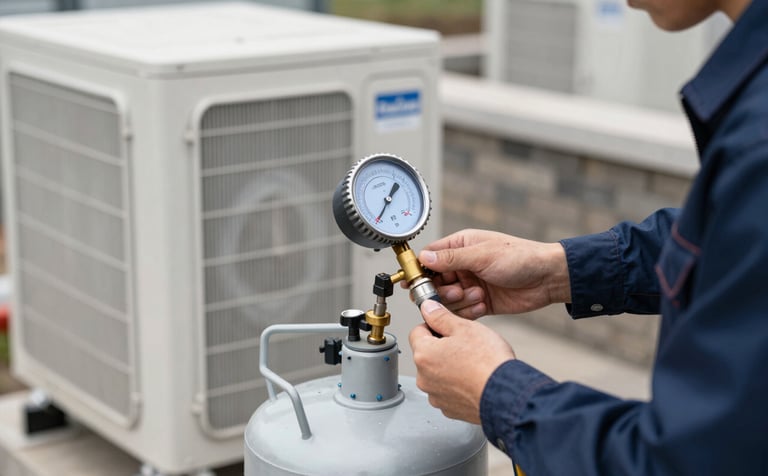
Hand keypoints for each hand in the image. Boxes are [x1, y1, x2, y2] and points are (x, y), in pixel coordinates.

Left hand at [409, 299, 514, 423]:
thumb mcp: (465, 327)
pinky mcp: (449, 409)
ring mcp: (436, 396)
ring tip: (472, 364)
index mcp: (424, 355)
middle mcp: (424, 378)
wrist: (507, 395)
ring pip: (437, 374)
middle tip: (466, 345)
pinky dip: (458, 385)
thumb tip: (428, 309)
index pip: (417, 331)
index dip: (434, 325)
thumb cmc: (488, 363)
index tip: (447, 327)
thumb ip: (441, 316)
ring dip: (449, 367)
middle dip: (442, 347)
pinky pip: (448, 391)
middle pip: (427, 354)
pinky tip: (474, 380)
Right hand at [417, 229, 570, 318]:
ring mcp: (471, 284)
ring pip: (448, 300)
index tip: (414, 283)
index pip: (430, 257)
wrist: (548, 278)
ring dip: (459, 301)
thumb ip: (451, 258)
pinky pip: (463, 312)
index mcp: (461, 247)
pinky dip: (469, 312)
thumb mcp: (482, 255)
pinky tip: (484, 305)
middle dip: (442, 290)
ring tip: (478, 296)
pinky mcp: (480, 302)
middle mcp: (463, 266)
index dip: (420, 271)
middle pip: (435, 282)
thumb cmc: (520, 257)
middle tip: (456, 291)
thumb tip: (424, 256)